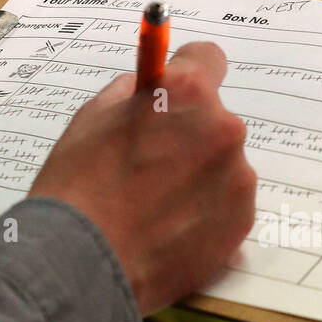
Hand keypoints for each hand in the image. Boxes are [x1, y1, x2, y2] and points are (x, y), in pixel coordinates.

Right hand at [30, 42, 256, 315]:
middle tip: (152, 166)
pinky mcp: (242, 222)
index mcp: (188, 92)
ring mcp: (238, 178)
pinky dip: (207, 213)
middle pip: (215, 120)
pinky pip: (228, 205)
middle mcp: (224, 129)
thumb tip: (149, 90)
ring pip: (223, 165)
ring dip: (200, 177)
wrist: (81, 263)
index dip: (187, 75)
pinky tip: (171, 229)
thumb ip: (133, 95)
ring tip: (157, 206)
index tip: (175, 94)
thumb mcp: (92, 118)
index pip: (209, 59)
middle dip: (190, 135)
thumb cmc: (78, 187)